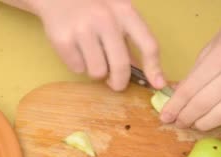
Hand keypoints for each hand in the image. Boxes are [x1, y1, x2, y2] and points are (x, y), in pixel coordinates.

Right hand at [33, 0, 165, 90]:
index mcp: (124, 11)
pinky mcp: (63, 40)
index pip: (148, 44)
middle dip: (119, 82)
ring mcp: (82, 29)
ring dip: (96, 72)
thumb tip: (143, 71)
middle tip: (116, 83)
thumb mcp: (116, 11)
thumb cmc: (92, 4)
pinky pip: (78, 69)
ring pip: (98, 72)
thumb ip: (128, 38)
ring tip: (92, 57)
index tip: (157, 84)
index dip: (154, 68)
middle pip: (121, 66)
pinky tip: (76, 49)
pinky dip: (78, 65)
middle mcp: (105, 19)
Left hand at [160, 7, 220, 130]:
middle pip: (205, 104)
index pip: (191, 89)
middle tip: (177, 122)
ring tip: (193, 123)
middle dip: (186, 117)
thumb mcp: (210, 47)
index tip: (165, 117)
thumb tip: (177, 97)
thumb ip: (194, 73)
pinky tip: (218, 117)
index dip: (175, 106)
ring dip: (203, 123)